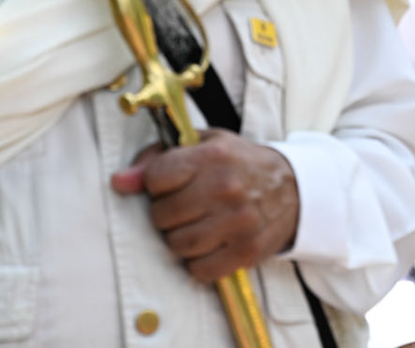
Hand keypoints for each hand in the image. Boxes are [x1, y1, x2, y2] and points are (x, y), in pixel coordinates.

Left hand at [110, 129, 299, 283]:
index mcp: (212, 156)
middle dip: (166, 213)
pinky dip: (197, 263)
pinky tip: (209, 246)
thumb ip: (157, 158)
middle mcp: (224, 188)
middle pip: (162, 215)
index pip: (156, 178)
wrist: (295, 189)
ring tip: (195, 225)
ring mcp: (237, 222)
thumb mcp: (203, 145)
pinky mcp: (246, 251)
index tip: (170, 184)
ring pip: (177, 244)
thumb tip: (119, 182)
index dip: (156, 184)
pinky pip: (199, 270)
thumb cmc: (239, 163)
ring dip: (179, 239)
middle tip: (184, 207)